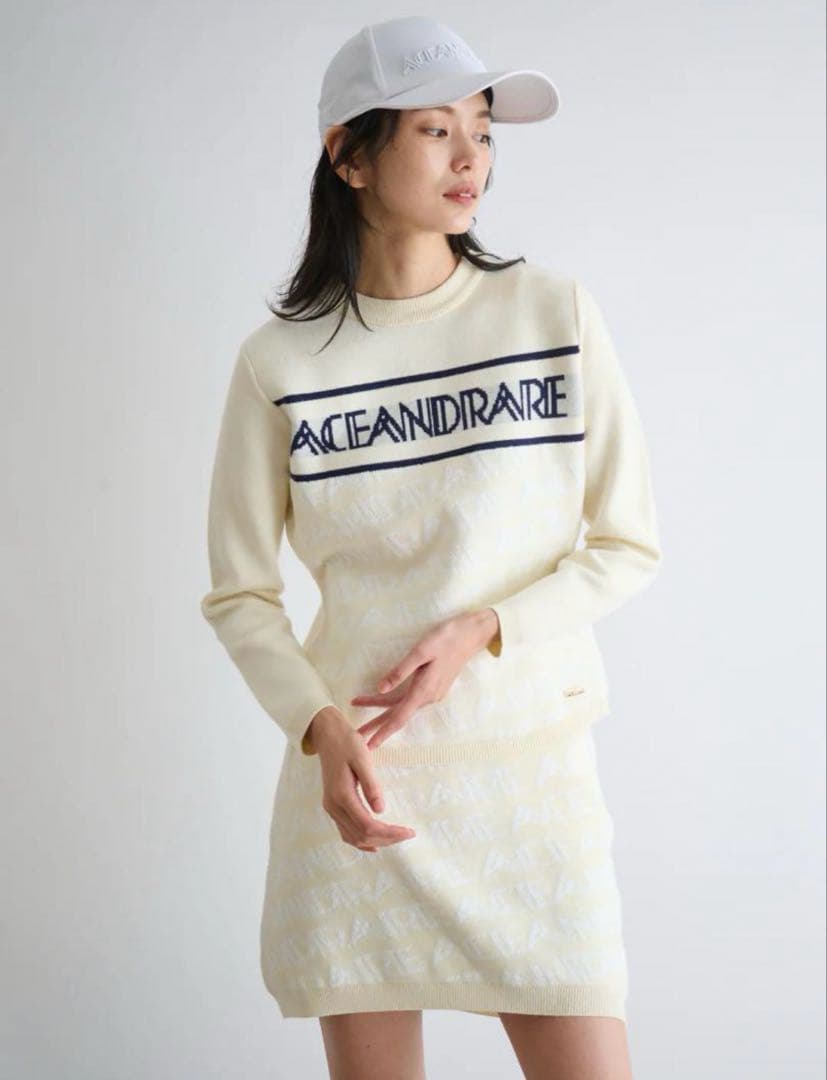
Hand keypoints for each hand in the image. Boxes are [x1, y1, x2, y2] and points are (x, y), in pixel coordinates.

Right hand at [311, 707, 416, 852]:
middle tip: (408, 833)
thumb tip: (381, 810)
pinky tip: (374, 842)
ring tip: (396, 837)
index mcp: (341, 795)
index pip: (368, 825)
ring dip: (375, 841)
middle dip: (386, 839)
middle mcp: (333, 806)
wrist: (328, 736)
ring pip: (353, 837)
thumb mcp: (362, 759)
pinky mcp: (332, 806)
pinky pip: (346, 832)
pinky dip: (361, 840)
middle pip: (361, 835)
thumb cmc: (347, 744)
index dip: (389, 833)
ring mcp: (331, 808)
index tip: (409, 831)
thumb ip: (371, 785)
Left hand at [349, 608, 497, 750]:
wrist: (471, 635)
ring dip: (381, 713)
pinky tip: (381, 699)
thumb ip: (400, 671)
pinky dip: (391, 702)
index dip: (383, 732)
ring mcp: (431, 693)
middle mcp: (427, 697)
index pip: (399, 717)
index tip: (369, 746)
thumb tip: (380, 688)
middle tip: (357, 736)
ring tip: (364, 720)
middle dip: (376, 726)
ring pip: (401, 707)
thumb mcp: (421, 651)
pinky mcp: (432, 686)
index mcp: (424, 690)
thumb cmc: (446, 639)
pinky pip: (407, 699)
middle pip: (397, 716)